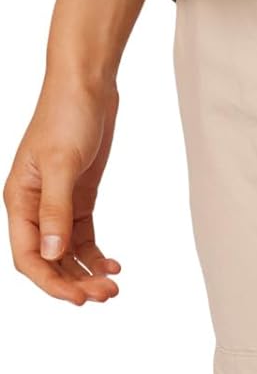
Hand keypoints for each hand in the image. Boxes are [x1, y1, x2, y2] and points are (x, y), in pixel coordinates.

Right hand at [3, 75, 121, 303]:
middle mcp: (35, 205)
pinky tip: (112, 264)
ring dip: (87, 271)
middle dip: (74, 281)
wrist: (88, 82)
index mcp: (20, 200)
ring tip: (112, 286)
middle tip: (104, 295)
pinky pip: (82, 235)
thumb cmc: (66, 112)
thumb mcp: (62, 162)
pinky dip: (95, 252)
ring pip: (67, 251)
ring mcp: (58, 201)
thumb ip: (56, 208)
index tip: (77, 298)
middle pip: (50, 259)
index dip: (51, 282)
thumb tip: (53, 255)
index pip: (29, 256)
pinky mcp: (79, 194)